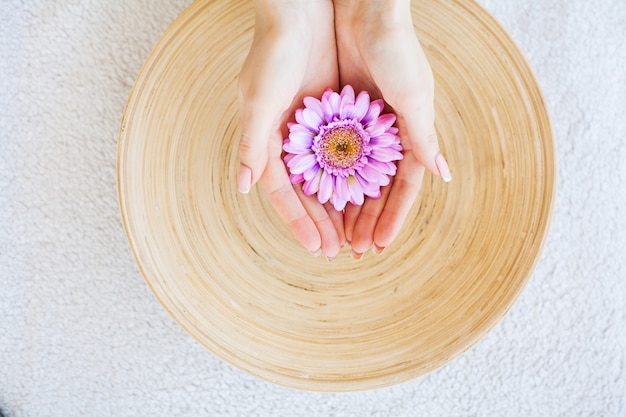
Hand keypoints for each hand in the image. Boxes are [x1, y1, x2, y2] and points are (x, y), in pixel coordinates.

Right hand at [237, 0, 344, 257]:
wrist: (303, 10)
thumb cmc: (274, 53)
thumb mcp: (260, 101)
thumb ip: (254, 145)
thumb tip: (245, 189)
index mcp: (270, 141)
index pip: (284, 193)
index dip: (299, 222)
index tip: (317, 249)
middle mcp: (293, 140)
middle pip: (310, 191)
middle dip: (324, 221)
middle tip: (341, 251)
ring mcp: (317, 128)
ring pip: (331, 177)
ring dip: (343, 204)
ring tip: (358, 232)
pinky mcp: (339, 112)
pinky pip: (351, 152)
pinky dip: (358, 174)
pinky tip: (371, 194)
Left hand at [333, 0, 450, 256]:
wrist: (363, 9)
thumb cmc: (395, 49)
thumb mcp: (413, 96)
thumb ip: (423, 137)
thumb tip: (444, 175)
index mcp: (407, 132)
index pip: (402, 187)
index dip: (392, 217)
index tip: (380, 245)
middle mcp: (383, 133)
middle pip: (374, 187)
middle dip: (365, 219)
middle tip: (354, 250)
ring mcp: (359, 125)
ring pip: (350, 176)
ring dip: (344, 205)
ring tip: (334, 235)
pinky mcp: (335, 112)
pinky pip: (329, 153)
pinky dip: (325, 177)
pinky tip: (317, 201)